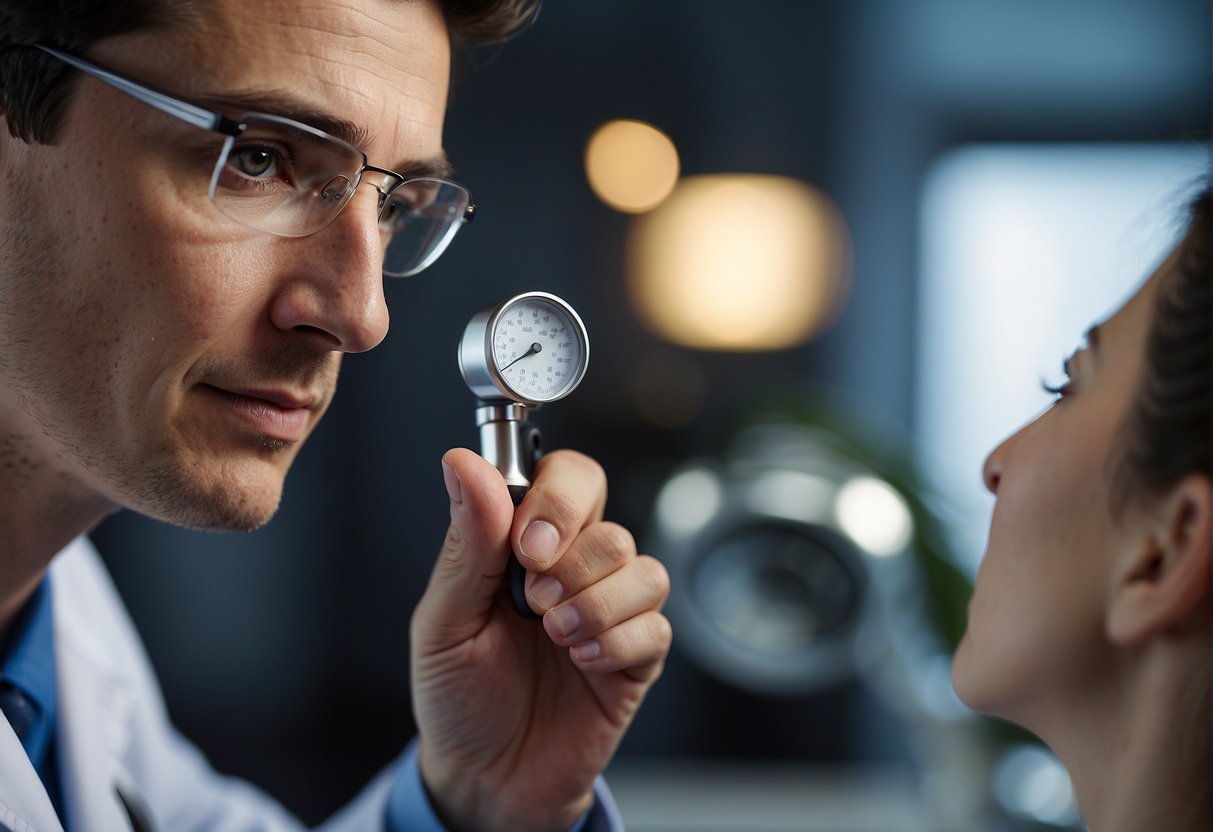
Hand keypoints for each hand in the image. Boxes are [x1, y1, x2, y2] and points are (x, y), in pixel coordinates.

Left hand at [411, 447, 671, 831]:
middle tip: (535, 600)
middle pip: (610, 521)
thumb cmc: (459, 698)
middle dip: (576, 560)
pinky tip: (582, 664)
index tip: (526, 543)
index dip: (558, 498)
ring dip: (596, 605)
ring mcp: (610, 613)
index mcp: (524, 546)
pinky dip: (617, 643)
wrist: (485, 781)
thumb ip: (466, 544)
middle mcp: (574, 571)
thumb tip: (463, 463)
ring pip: (643, 570)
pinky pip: (656, 627)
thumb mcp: (443, 623)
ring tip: (555, 638)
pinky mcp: (637, 659)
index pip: (566, 478)